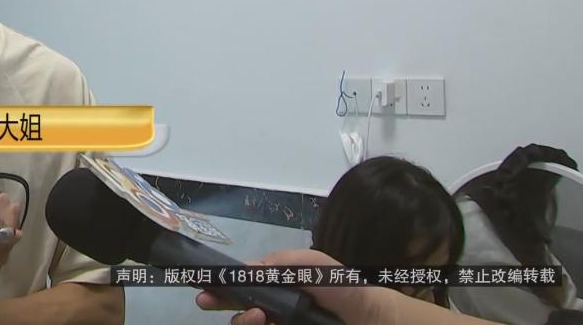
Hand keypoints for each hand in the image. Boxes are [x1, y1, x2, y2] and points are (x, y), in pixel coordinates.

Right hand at [195, 249, 393, 324]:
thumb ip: (283, 263)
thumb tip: (249, 269)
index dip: (226, 283)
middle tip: (206, 301)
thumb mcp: (314, 265)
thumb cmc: (346, 290)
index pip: (247, 282)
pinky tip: (263, 323)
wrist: (376, 322)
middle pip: (241, 305)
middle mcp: (279, 306)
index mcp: (282, 284)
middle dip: (222, 302)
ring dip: (243, 319)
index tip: (208, 285)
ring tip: (255, 317)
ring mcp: (283, 323)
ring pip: (250, 322)